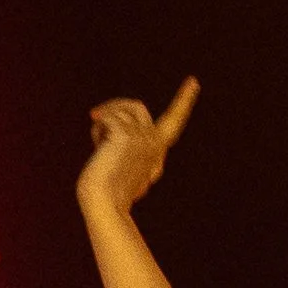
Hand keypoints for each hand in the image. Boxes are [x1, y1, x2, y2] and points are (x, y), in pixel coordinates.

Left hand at [77, 77, 198, 214]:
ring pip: (121, 111)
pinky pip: (109, 118)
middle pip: (137, 107)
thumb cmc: (110, 194)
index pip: (174, 121)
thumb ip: (130, 151)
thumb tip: (113, 130)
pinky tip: (96, 145)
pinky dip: (98, 128)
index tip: (192, 82)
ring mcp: (142, 140)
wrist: (104, 205)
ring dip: (103, 122)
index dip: (183, 100)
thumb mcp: (127, 171)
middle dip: (115, 106)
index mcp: (157, 152)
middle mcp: (154, 144)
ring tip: (96, 143)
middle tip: (94, 115)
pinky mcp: (126, 137)